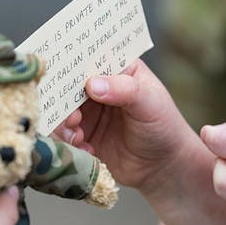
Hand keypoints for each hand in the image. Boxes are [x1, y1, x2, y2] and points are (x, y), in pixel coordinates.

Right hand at [55, 60, 198, 191]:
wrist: (163, 166)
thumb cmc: (164, 126)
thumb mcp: (150, 103)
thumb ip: (125, 90)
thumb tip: (92, 84)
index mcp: (116, 68)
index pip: (89, 58)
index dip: (72, 64)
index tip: (61, 77)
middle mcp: (98, 87)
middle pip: (67, 85)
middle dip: (63, 101)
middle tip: (73, 118)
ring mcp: (88, 111)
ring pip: (61, 111)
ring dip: (64, 125)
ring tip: (78, 137)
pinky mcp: (81, 135)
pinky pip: (63, 135)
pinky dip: (69, 143)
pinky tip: (87, 151)